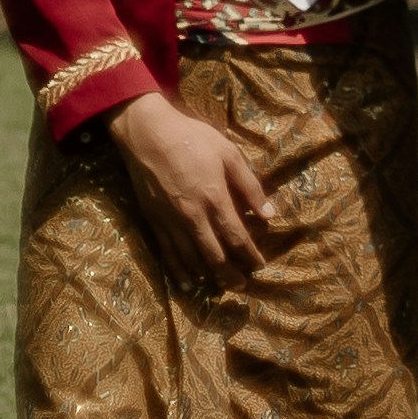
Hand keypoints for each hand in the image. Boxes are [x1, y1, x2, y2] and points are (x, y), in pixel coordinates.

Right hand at [111, 89, 273, 285]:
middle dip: (231, 274)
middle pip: (215, 257)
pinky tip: (188, 284)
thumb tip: (270, 214)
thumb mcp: (228, 153)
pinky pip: (168, 255)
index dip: (250, 255)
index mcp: (215, 199)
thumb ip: (250, 186)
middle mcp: (193, 217)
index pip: (237, 238)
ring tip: (221, 284)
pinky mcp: (154, 222)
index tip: (260, 266)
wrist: (148, 134)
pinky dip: (179, 272)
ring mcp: (171, 222)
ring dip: (209, 276)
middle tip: (242, 284)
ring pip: (192, 260)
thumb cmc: (192, 138)